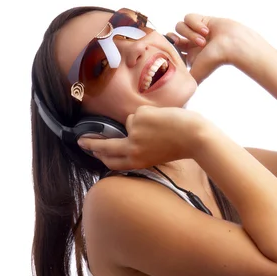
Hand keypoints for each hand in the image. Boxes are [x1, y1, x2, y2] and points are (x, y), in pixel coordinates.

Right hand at [77, 105, 204, 170]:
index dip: (100, 156)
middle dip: (91, 143)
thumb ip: (140, 150)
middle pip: (106, 147)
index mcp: (137, 162)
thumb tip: (126, 137)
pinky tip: (163, 119)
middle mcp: (132, 150)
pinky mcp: (138, 117)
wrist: (195, 136)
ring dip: (143, 121)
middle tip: (81, 140)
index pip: (112, 162)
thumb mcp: (156, 155)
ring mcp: (134, 133)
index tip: (92, 152)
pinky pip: (139, 113)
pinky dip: (151, 114)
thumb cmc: (180, 146)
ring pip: (130, 122)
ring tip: (163, 126)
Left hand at [166, 14, 247, 84]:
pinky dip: (195, 23)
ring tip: (203, 40)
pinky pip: (188, 17)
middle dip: (172, 38)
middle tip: (178, 42)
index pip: (171, 51)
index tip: (170, 50)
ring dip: (190, 33)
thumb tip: (176, 94)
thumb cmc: (214, 61)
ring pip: (179, 27)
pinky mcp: (201, 19)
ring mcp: (196, 31)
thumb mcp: (196, 75)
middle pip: (172, 36)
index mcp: (189, 56)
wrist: (230, 45)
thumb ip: (184, 82)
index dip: (168, 48)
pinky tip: (206, 31)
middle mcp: (192, 44)